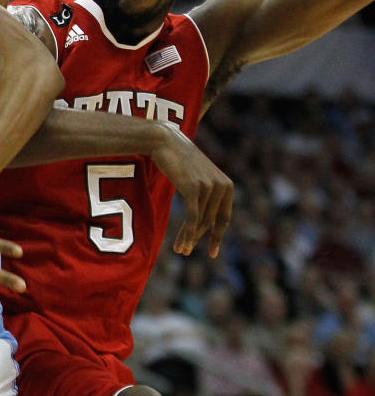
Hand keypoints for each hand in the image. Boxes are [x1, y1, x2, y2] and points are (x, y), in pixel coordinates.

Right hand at [152, 125, 233, 257]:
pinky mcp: (194, 188)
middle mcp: (222, 186)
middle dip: (197, 239)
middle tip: (185, 252)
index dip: (217, 237)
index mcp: (228, 186)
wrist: (166, 142)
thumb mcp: (198, 178)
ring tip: (180, 250)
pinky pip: (192, 218)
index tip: (212, 253)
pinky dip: (187, 234)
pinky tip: (182, 245)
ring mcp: (209, 187)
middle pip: (210, 222)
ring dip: (189, 239)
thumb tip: (206, 221)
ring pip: (200, 222)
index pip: (223, 218)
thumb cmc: (180, 161)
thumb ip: (206, 194)